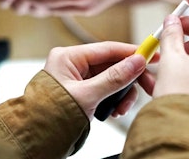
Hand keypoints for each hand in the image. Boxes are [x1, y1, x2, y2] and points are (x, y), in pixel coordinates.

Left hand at [43, 41, 157, 120]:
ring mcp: (77, 78)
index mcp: (68, 57)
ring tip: (122, 108)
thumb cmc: (50, 115)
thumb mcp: (87, 96)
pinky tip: (114, 111)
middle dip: (129, 78)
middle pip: (111, 64)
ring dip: (122, 93)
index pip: (107, 49)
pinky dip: (113, 99)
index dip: (131, 51)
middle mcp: (73, 65)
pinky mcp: (82, 91)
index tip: (151, 53)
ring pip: (111, 78)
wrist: (37, 138)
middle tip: (148, 86)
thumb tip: (137, 62)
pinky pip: (105, 89)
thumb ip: (114, 78)